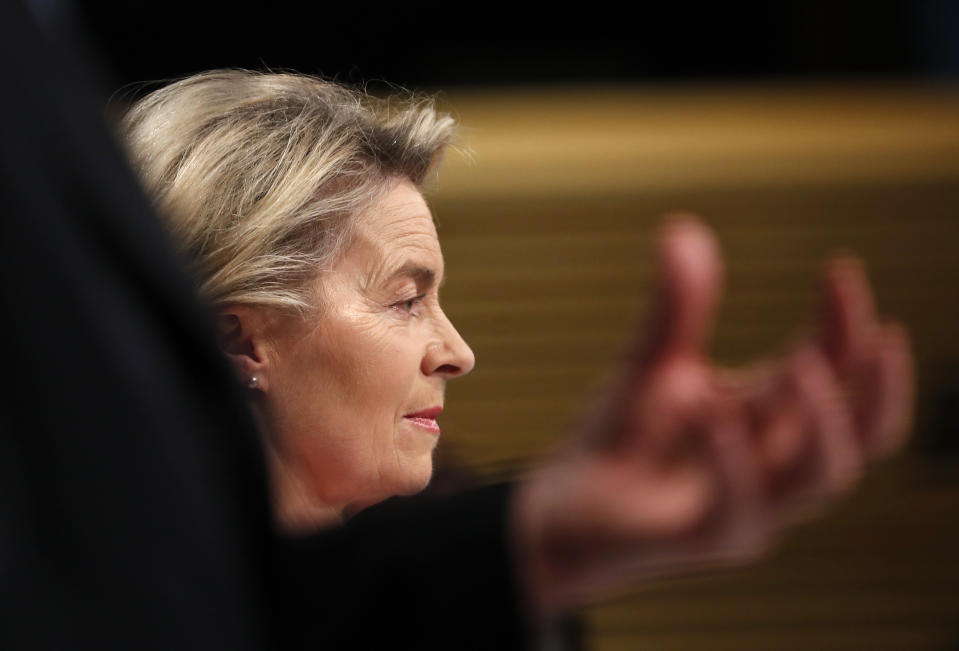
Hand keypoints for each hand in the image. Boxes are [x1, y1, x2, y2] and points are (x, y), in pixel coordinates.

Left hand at [511, 216, 913, 616]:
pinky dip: (737, 462)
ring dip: (824, 424)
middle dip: (878, 385)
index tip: (839, 270)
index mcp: (771, 414)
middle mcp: (776, 459)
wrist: (568, 503)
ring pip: (822, 476)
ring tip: (803, 366)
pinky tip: (715, 414)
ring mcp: (754, 505)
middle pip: (864, 433)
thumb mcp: (654, 361)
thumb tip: (681, 227)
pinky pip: (744, 508)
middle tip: (878, 335)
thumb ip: (676, 306)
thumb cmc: (623, 435)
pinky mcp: (713, 538)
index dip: (847, 321)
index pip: (835, 367)